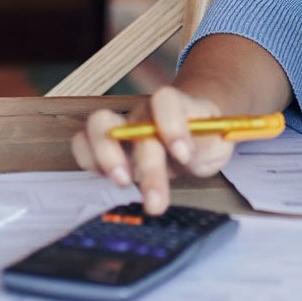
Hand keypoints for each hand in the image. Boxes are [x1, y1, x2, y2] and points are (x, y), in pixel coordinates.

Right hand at [71, 86, 235, 214]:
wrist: (193, 133)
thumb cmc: (205, 139)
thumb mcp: (219, 144)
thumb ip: (207, 146)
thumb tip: (185, 156)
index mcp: (177, 106)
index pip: (166, 100)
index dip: (171, 125)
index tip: (183, 154)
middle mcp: (146, 113)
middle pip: (134, 125)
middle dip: (146, 165)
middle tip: (155, 200)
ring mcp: (123, 126)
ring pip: (98, 124)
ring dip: (106, 156)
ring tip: (123, 182)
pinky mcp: (106, 145)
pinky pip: (82, 143)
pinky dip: (88, 161)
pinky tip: (109, 180)